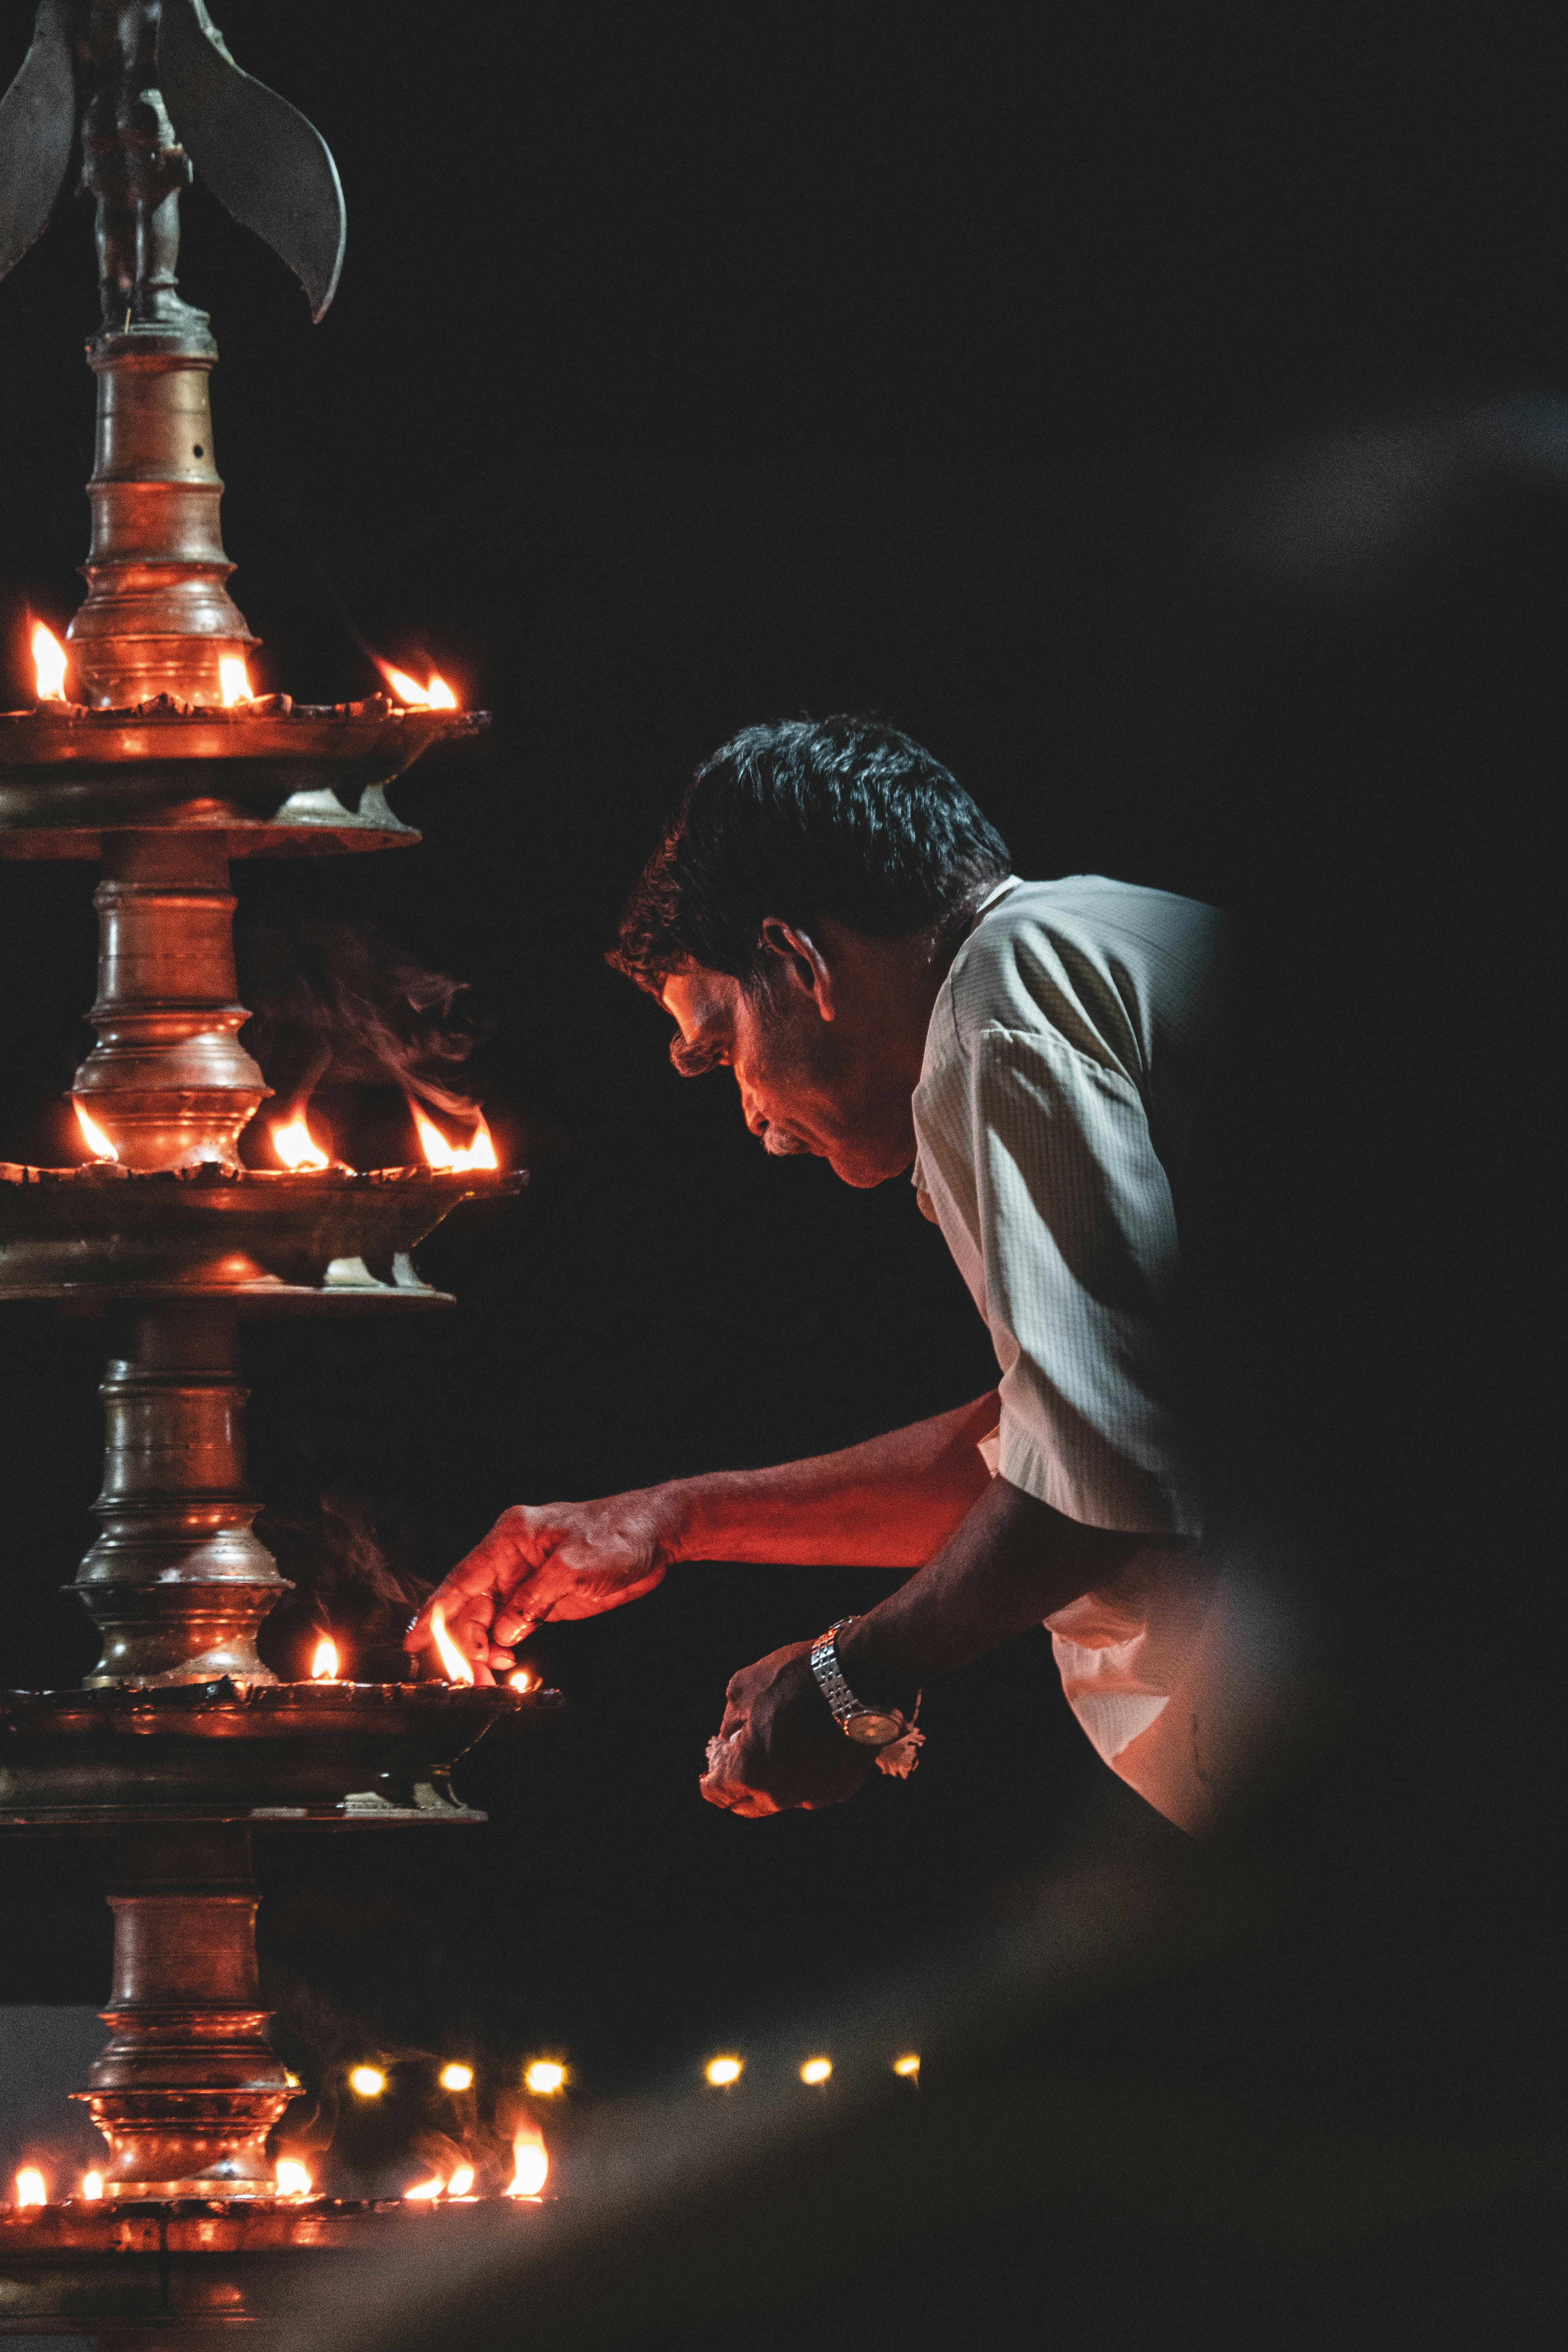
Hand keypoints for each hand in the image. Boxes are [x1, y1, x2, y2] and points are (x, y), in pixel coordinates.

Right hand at [405, 1489, 677, 1684]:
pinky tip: (503, 1663)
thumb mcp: (574, 1566)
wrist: (656, 1534)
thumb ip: (532, 1600)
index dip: (435, 1612)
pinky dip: (501, 1645)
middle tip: (467, 1681)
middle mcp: (511, 1558)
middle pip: (471, 1605)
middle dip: (463, 1643)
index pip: (461, 1579)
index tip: (414, 1641)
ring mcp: (526, 1579)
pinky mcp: (543, 1597)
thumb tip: (501, 1632)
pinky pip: (510, 1624)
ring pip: (488, 1619)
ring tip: (486, 1679)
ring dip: (481, 1650)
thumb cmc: (618, 1536)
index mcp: (510, 1538)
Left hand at [699, 1641, 874, 1817]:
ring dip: (776, 1780)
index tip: (714, 1765)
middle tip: (741, 1760)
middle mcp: (779, 1794)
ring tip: (782, 1746)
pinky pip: (815, 1788)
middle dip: (739, 1787)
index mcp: (748, 1772)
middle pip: (748, 1805)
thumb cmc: (794, 1679)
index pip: (716, 1795)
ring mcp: (814, 1795)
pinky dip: (808, 1774)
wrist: (855, 1677)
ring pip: (784, 1798)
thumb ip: (730, 1720)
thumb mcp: (742, 1686)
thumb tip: (730, 1736)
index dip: (709, 1779)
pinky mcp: (842, 1788)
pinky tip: (813, 1745)